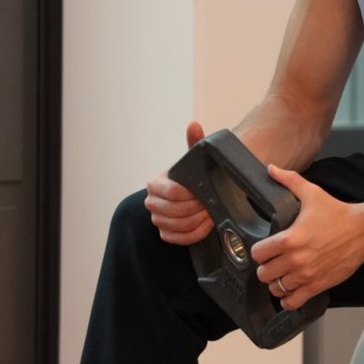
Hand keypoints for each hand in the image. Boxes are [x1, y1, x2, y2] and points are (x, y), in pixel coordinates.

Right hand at [144, 120, 213, 244]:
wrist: (194, 193)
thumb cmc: (192, 175)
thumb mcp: (193, 159)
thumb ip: (194, 142)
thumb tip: (194, 125)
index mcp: (154, 183)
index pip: (171, 192)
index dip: (190, 194)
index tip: (205, 192)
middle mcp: (151, 202)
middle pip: (175, 211)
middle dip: (197, 208)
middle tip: (212, 203)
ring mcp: (157, 219)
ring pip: (177, 226)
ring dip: (199, 220)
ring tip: (211, 212)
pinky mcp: (165, 233)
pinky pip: (178, 239)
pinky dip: (195, 233)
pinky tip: (206, 225)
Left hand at [250, 165, 363, 308]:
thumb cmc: (338, 214)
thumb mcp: (311, 194)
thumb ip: (289, 181)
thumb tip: (272, 169)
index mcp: (290, 238)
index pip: (258, 253)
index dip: (258, 251)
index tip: (264, 248)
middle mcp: (296, 260)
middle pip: (263, 273)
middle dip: (265, 267)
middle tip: (272, 262)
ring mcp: (307, 275)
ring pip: (276, 288)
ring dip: (276, 282)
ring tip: (281, 275)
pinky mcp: (318, 285)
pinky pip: (293, 301)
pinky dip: (288, 298)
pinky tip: (290, 290)